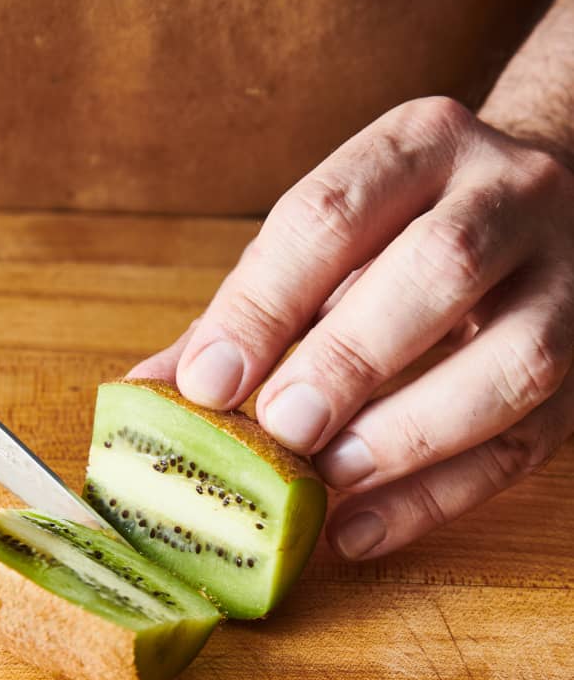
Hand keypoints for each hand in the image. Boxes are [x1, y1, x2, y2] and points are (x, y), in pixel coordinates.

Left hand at [130, 97, 573, 559]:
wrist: (550, 210)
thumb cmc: (409, 233)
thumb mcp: (335, 243)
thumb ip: (250, 309)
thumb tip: (148, 395)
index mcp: (424, 147)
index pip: (334, 214)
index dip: (264, 303)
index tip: (206, 383)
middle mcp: (511, 198)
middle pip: (440, 270)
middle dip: (351, 357)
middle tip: (281, 428)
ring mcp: (569, 284)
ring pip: (514, 361)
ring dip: (411, 432)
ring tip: (328, 480)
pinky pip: (525, 446)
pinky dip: (437, 499)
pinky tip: (360, 532)